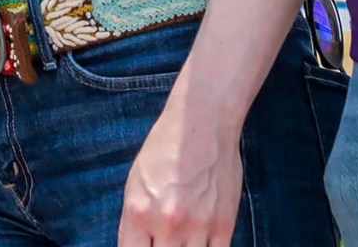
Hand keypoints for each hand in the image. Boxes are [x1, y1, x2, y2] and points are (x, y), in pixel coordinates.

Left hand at [119, 92, 243, 246]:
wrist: (203, 124)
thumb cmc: (165, 149)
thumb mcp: (135, 183)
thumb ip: (134, 222)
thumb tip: (137, 246)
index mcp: (139, 212)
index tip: (146, 246)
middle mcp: (167, 223)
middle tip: (164, 240)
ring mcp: (198, 227)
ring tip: (181, 240)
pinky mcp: (224, 225)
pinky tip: (200, 243)